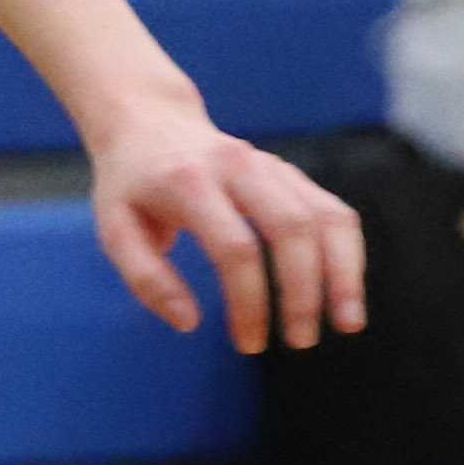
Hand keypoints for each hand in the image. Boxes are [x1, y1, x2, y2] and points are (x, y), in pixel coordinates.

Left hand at [84, 100, 366, 354]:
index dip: (249, 301)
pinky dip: (347, 252)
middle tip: (301, 342)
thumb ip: (147, 279)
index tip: (249, 343)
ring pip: (325, 216)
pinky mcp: (290, 173)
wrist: (150, 121)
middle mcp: (239, 166)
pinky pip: (332, 210)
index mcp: (190, 183)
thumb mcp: (115, 230)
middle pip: (291, 229)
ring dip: (343, 272)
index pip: (236, 248)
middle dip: (303, 291)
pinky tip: (347, 291)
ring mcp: (271, 166)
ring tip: (348, 324)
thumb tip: (190, 322)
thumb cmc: (131, 187)